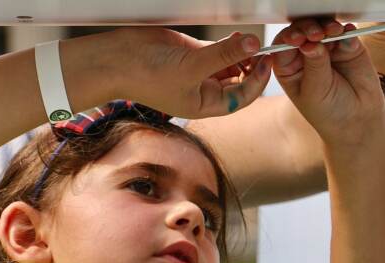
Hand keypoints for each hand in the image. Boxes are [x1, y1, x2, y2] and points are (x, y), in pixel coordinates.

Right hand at [112, 28, 272, 118]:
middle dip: (252, 66)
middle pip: (240, 81)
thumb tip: (254, 44)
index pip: (241, 97)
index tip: (266, 60)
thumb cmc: (148, 75)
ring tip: (246, 40)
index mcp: (204, 105)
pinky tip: (237, 36)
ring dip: (242, 53)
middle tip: (261, 49)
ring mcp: (199, 71)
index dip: (257, 80)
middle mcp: (203, 91)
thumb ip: (224, 54)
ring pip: (231, 64)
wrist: (119, 60)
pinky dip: (231, 44)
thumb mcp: (192, 66)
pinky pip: (220, 50)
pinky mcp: (193, 54)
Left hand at [269, 19, 384, 145]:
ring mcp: (326, 49)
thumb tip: (311, 43)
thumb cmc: (329, 113)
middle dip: (308, 29)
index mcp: (288, 68)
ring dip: (327, 26)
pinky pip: (346, 32)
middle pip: (302, 32)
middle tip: (317, 34)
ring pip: (323, 28)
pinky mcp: (347, 46)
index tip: (297, 39)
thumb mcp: (315, 92)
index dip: (289, 38)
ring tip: (334, 32)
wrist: (358, 121)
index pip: (283, 46)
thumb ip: (314, 66)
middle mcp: (305, 56)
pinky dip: (346, 30)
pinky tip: (346, 33)